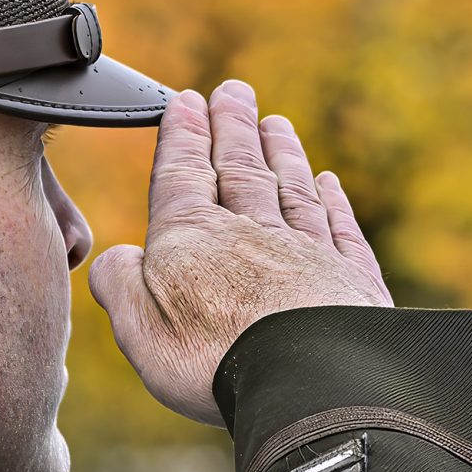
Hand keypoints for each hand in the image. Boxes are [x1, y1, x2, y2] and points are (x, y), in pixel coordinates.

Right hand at [89, 79, 392, 425]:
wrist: (313, 380)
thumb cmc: (214, 361)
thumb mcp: (138, 325)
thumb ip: (120, 282)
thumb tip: (118, 256)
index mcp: (193, 238)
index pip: (184, 173)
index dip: (184, 135)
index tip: (186, 101)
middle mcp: (252, 233)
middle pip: (241, 168)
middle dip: (234, 127)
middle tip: (233, 90)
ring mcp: (308, 252)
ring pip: (291, 189)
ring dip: (282, 154)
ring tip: (275, 122)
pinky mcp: (352, 280)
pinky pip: (339, 228)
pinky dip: (332, 202)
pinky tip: (328, 183)